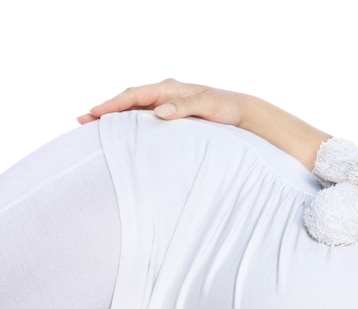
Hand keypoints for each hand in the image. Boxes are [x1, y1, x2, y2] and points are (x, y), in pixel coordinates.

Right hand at [77, 78, 246, 125]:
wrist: (239, 112)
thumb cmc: (224, 108)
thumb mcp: (206, 106)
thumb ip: (183, 107)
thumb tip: (159, 112)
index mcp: (168, 88)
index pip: (134, 95)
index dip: (113, 104)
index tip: (94, 113)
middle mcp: (164, 94)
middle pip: (128, 101)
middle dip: (105, 111)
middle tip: (81, 121)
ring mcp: (165, 105)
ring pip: (133, 111)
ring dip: (114, 119)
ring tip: (91, 128)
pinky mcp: (170, 116)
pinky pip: (144, 119)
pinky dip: (129, 124)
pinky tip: (119, 134)